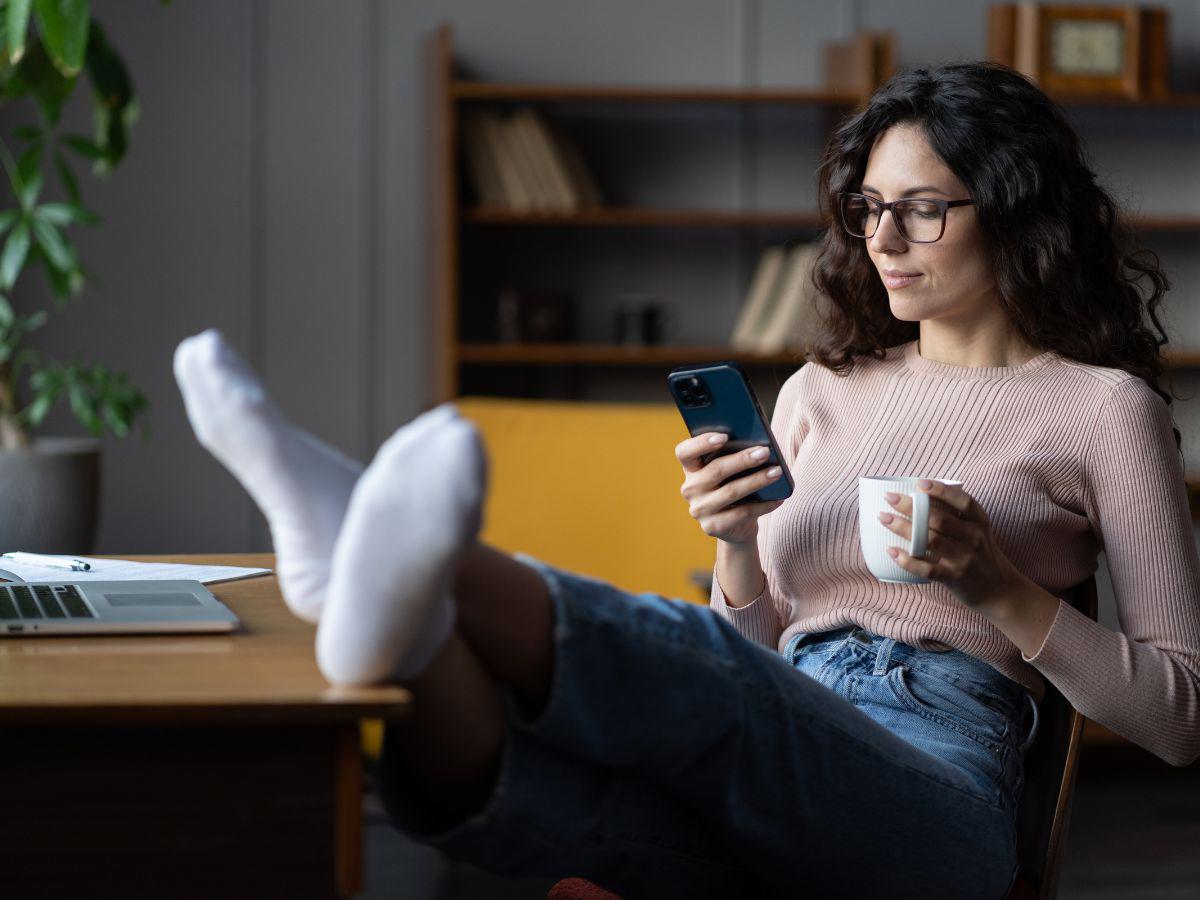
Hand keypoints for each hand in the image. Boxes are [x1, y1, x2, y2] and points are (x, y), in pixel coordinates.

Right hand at [676, 432, 785, 544]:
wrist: (736, 526)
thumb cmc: (735, 487)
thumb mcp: (732, 472)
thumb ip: (735, 456)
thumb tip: (758, 446)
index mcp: (691, 469)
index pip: (684, 452)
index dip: (701, 443)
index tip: (724, 436)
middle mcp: (690, 489)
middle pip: (714, 470)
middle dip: (742, 459)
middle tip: (764, 452)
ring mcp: (700, 510)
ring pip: (730, 491)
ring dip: (757, 480)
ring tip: (777, 472)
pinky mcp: (712, 527)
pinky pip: (741, 513)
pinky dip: (763, 505)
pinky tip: (778, 498)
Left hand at [875, 479, 1022, 609]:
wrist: (999, 590)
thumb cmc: (980, 554)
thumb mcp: (978, 531)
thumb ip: (956, 516)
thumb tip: (918, 496)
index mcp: (979, 521)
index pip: (962, 501)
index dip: (941, 490)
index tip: (919, 483)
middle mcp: (974, 538)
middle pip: (939, 519)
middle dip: (911, 507)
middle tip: (889, 498)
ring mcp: (964, 559)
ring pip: (930, 540)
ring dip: (903, 528)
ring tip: (883, 518)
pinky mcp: (954, 578)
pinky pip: (927, 568)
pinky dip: (907, 560)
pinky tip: (891, 550)